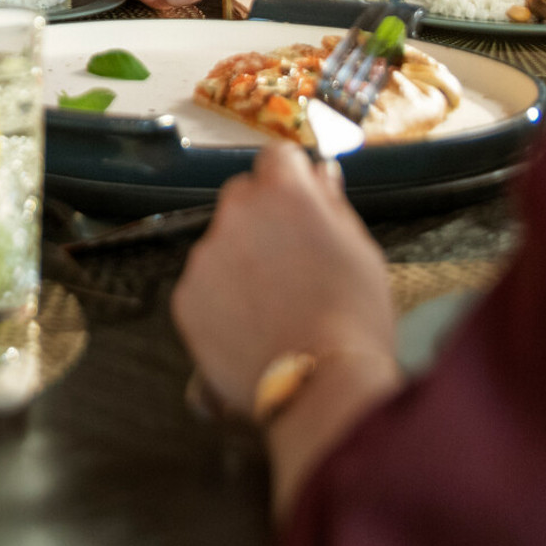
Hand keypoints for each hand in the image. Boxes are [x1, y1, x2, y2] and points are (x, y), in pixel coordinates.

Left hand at [172, 141, 397, 422]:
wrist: (321, 388)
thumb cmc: (354, 318)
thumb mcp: (360, 251)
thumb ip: (332, 204)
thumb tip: (321, 172)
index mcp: (283, 193)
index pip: (277, 157)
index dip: (291, 180)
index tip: (302, 205)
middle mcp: (236, 212)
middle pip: (243, 198)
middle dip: (262, 220)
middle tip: (291, 266)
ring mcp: (205, 254)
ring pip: (221, 244)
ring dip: (240, 263)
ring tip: (274, 308)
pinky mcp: (185, 295)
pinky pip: (203, 286)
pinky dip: (220, 301)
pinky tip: (251, 329)